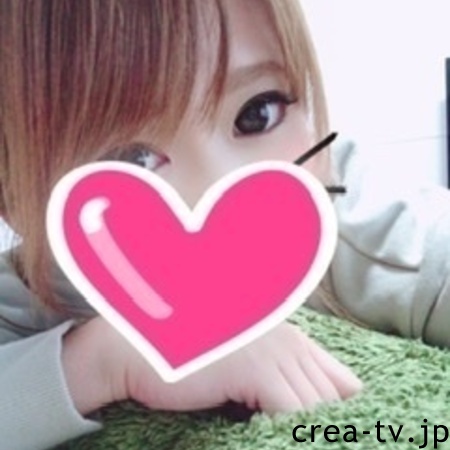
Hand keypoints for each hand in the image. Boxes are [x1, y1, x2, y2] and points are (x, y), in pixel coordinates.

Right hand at [62, 317, 361, 415]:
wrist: (143, 349)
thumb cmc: (189, 363)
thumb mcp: (245, 371)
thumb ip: (278, 384)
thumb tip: (304, 418)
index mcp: (291, 339)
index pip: (343, 383)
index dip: (346, 414)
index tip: (345, 437)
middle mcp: (289, 341)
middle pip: (335, 398)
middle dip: (333, 429)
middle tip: (331, 444)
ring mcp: (275, 352)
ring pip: (318, 408)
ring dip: (314, 434)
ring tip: (320, 445)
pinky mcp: (257, 370)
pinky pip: (293, 414)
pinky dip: (292, 434)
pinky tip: (279, 441)